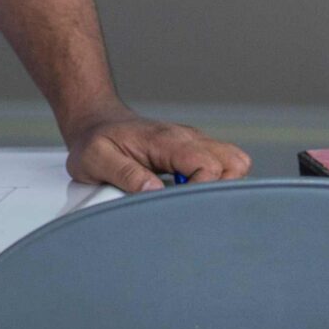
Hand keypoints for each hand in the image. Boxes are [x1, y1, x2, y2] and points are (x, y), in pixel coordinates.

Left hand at [62, 101, 251, 192]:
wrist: (94, 122)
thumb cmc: (95, 140)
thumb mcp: (96, 158)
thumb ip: (125, 174)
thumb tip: (154, 191)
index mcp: (167, 140)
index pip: (209, 166)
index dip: (202, 192)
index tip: (181, 206)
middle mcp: (187, 139)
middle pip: (234, 163)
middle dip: (222, 190)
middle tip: (193, 206)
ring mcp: (193, 144)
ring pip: (234, 163)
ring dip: (222, 186)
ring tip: (192, 201)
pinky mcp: (193, 153)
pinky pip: (221, 167)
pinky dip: (216, 183)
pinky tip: (189, 195)